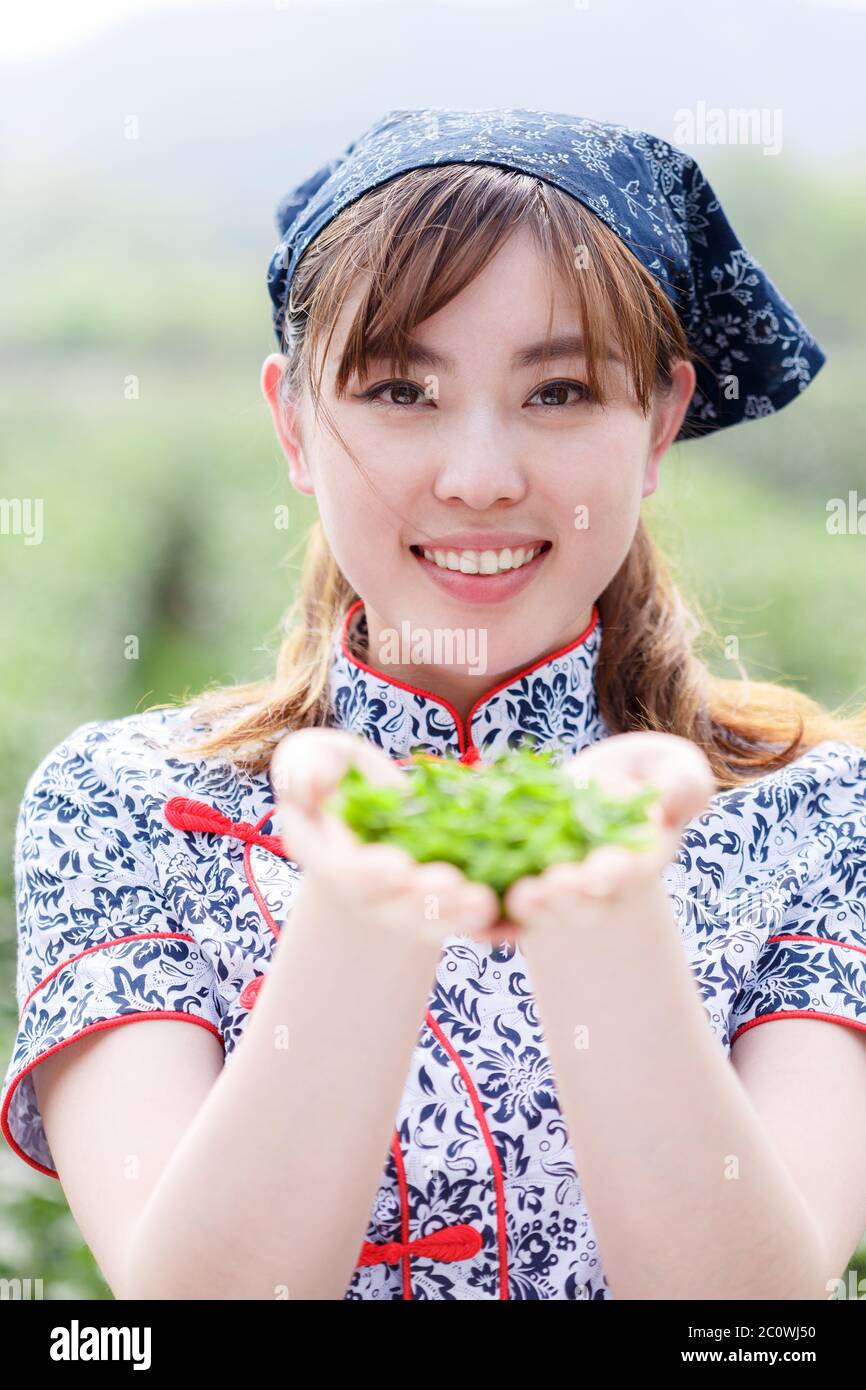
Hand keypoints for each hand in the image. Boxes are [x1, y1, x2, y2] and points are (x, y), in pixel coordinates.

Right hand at [269, 728, 501, 947]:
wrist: (372, 802)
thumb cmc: (336, 771)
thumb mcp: (313, 758)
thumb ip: (303, 770)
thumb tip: (311, 784)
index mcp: (327, 859)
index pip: (344, 876)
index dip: (369, 876)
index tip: (397, 867)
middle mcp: (366, 893)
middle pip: (393, 908)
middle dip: (422, 901)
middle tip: (449, 886)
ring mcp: (406, 903)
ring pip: (432, 921)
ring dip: (457, 915)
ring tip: (483, 901)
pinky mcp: (445, 902)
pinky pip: (465, 918)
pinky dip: (487, 918)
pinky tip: (510, 905)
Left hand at [502, 731, 715, 935]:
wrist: (588, 790)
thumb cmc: (638, 776)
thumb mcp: (669, 766)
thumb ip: (684, 783)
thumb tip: (674, 800)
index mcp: (635, 862)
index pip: (630, 873)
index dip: (617, 874)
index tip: (604, 871)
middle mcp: (593, 890)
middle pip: (581, 903)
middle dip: (568, 898)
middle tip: (555, 889)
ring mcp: (550, 895)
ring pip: (538, 914)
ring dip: (529, 911)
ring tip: (520, 897)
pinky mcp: (509, 892)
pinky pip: (493, 915)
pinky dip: (481, 917)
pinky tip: (468, 906)